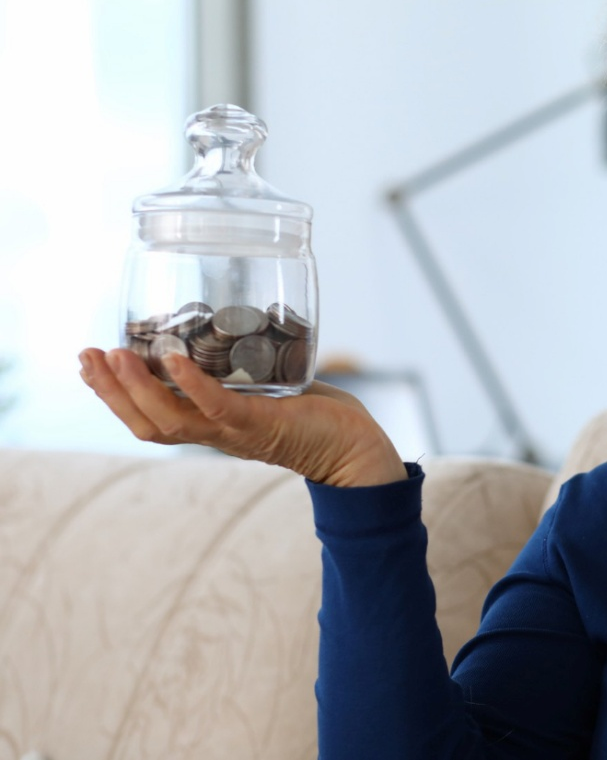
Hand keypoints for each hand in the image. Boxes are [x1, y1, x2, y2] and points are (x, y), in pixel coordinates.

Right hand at [78, 347, 407, 486]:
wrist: (357, 448)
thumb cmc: (317, 415)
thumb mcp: (269, 386)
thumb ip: (246, 364)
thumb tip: (232, 323)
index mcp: (210, 425)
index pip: (148, 416)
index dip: (114, 394)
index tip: (89, 362)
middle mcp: (215, 434)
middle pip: (145, 422)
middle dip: (110, 391)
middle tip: (85, 356)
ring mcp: (236, 432)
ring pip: (170, 419)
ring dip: (137, 387)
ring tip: (115, 354)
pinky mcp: (262, 424)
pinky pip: (217, 406)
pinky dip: (192, 384)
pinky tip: (174, 358)